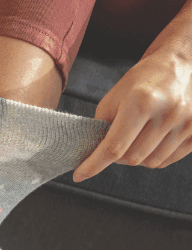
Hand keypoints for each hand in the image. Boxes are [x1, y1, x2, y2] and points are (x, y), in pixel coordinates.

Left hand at [72, 47, 191, 181]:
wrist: (180, 64)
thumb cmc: (143, 81)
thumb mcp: (114, 97)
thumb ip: (102, 126)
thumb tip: (91, 155)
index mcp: (142, 101)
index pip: (113, 147)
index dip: (93, 165)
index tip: (79, 175)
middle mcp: (168, 112)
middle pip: (132, 158)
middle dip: (117, 157)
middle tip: (115, 143)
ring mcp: (187, 123)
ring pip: (150, 163)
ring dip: (137, 157)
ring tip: (137, 137)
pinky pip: (168, 160)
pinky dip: (154, 157)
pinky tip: (153, 140)